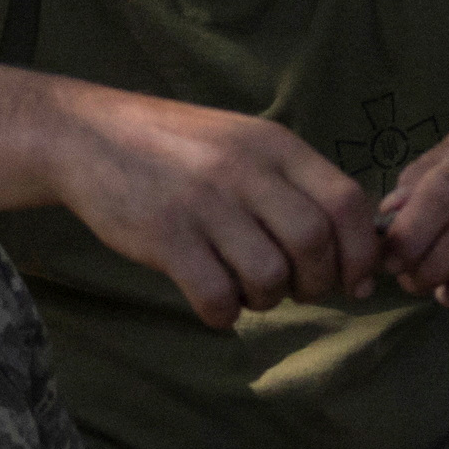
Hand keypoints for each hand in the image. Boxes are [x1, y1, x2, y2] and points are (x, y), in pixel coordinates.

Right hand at [44, 93, 382, 329]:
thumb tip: (349, 244)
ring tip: (249, 290)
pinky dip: (225, 312)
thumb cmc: (173, 147)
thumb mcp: (240, 142)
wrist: (86, 136)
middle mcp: (243, 169)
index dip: (361, 252)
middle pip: (313, 242)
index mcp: (272, 144)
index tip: (356, 281)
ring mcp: (203, 203)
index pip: (346, 201)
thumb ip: (290, 182)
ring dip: (269, 299)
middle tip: (297, 290)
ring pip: (269, 275)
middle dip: (317, 282)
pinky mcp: (164, 236)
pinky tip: (214, 300)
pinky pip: (217, 297)